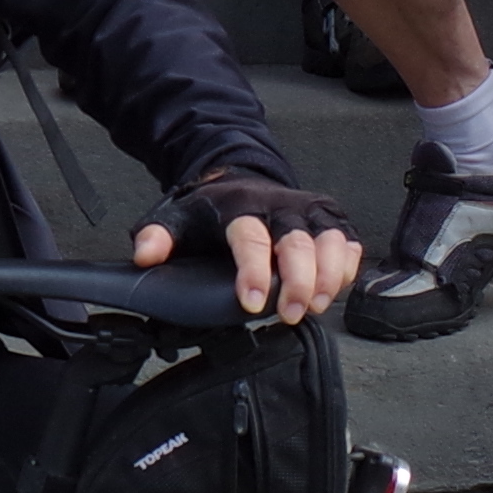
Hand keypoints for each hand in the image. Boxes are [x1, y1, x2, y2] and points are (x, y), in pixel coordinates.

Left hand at [133, 170, 358, 322]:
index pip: (249, 238)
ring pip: (330, 240)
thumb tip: (144, 255)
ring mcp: (307, 210)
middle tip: (291, 313)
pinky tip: (336, 287)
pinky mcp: (330, 219)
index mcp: (239, 206)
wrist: (237, 179)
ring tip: (318, 305)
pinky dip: (347, 265)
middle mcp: (279, 205)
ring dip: (328, 275)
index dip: (254, 271)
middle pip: (296, 242)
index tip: (252, 302)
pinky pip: (348, 241)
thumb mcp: (176, 218)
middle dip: (298, 281)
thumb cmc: (209, 210)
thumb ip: (158, 236)